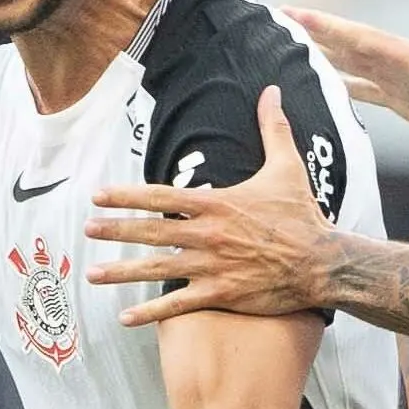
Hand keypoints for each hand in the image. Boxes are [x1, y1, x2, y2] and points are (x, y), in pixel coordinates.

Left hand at [83, 84, 338, 326]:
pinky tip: (124, 318)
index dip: (126, 196)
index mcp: (216, 204)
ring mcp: (211, 267)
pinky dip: (150, 312)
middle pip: (151, 232)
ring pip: (156, 269)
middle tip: (86, 230)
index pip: (160, 196)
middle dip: (115, 231)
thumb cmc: (302, 216)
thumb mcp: (287, 167)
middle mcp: (207, 235)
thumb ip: (273, 128)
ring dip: (121, 273)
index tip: (98, 196)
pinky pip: (178, 305)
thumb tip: (273, 91)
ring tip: (92, 275)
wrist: (323, 262)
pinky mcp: (221, 294)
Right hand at [286, 7, 408, 151]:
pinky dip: (339, 81)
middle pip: (346, 43)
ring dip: (321, 51)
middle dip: (313, 30)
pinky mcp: (400, 97)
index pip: (360, 39)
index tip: (294, 14)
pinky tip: (318, 83)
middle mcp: (398, 63)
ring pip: (349, 61)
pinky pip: (362, 87)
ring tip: (288, 43)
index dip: (327, 27)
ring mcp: (397, 79)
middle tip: (277, 17)